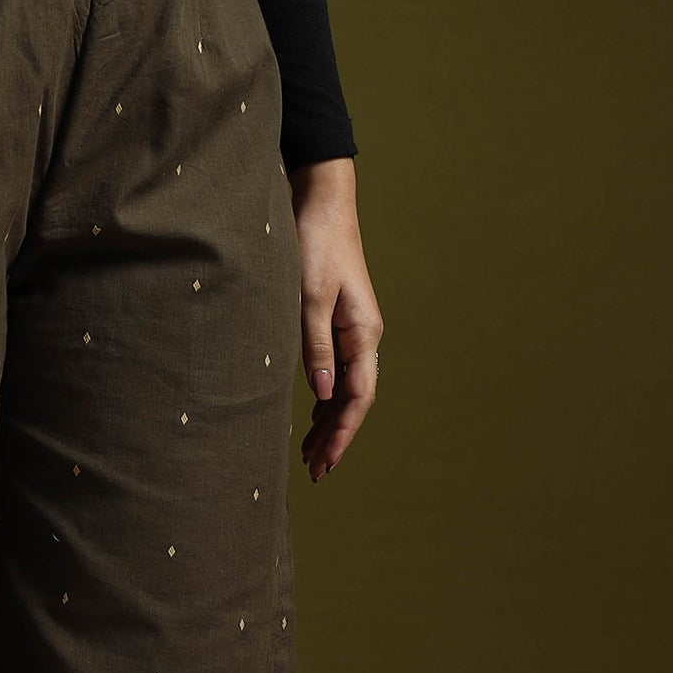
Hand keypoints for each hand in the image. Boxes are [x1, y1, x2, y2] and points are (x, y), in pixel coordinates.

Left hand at [288, 156, 381, 482]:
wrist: (320, 201)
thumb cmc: (315, 243)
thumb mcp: (310, 297)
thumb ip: (315, 346)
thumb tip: (324, 395)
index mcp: (363, 333)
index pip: (358, 397)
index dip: (343, 434)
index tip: (326, 463)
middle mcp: (361, 336)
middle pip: (353, 400)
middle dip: (335, 437)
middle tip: (314, 471)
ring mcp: (350, 330)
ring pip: (343, 389)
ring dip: (329, 422)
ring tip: (309, 455)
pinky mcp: (335, 322)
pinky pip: (334, 372)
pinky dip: (324, 399)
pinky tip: (312, 416)